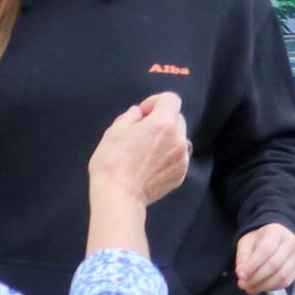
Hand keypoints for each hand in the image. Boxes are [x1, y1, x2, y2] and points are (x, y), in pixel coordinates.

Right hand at [89, 93, 190, 215]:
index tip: (142, 114)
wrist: (120, 195)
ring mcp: (183, 158)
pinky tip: (150, 165)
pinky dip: (168, 156)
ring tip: (145, 151)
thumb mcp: (114, 132)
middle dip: (161, 120)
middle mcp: (179, 139)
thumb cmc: (112, 162)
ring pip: (179, 139)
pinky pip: (178, 157)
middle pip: (177, 118)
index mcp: (163, 124)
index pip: (171, 99)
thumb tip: (138, 113)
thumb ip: (130, 117)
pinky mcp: (182, 174)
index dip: (156, 102)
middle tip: (141, 132)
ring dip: (166, 139)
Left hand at [235, 222, 294, 294]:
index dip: (252, 265)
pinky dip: (272, 287)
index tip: (241, 275)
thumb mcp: (247, 242)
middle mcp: (290, 243)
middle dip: (256, 277)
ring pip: (282, 276)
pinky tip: (262, 286)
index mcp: (276, 232)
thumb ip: (242, 256)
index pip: (265, 250)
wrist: (277, 238)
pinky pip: (286, 281)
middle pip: (274, 264)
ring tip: (251, 287)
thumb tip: (241, 272)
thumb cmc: (261, 239)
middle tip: (243, 284)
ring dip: (264, 285)